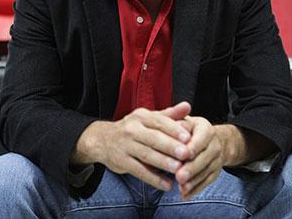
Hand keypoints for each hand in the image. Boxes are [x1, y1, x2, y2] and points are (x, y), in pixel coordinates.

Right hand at [72, 102, 192, 190]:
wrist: (103, 139)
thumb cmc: (134, 128)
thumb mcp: (149, 118)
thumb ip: (170, 114)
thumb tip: (188, 106)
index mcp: (142, 117)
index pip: (159, 122)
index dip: (173, 129)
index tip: (188, 137)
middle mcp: (132, 129)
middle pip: (153, 138)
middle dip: (170, 146)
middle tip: (186, 154)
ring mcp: (125, 146)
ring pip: (146, 155)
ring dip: (163, 163)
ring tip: (178, 169)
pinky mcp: (121, 161)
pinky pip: (139, 171)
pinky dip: (153, 179)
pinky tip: (166, 185)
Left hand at [174, 116, 223, 199]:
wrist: (211, 140)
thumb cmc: (189, 129)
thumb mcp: (184, 121)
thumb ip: (176, 122)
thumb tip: (167, 125)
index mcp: (206, 129)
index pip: (201, 138)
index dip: (193, 147)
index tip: (184, 154)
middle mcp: (215, 144)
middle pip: (205, 158)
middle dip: (192, 168)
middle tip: (179, 176)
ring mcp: (216, 160)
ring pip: (206, 172)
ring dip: (194, 181)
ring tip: (181, 187)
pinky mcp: (215, 172)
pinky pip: (207, 182)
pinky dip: (196, 189)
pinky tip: (185, 194)